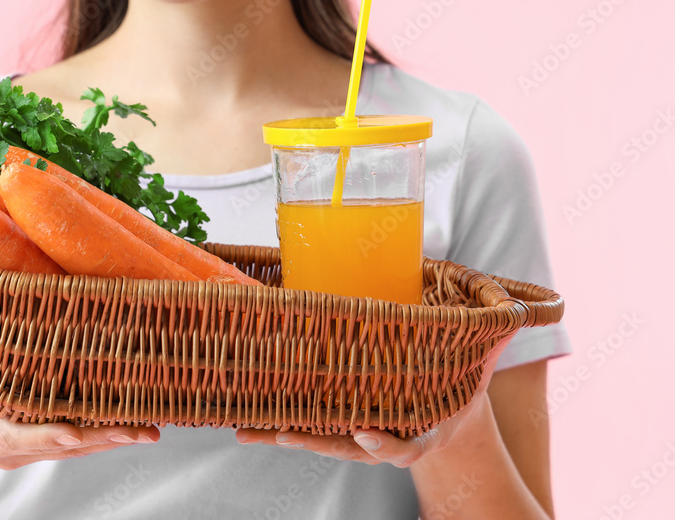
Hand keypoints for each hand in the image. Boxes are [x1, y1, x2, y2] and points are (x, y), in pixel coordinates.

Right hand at [0, 287, 160, 469]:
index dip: (40, 434)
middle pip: (49, 446)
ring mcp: (16, 451)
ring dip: (108, 440)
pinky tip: (138, 428)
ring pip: (67, 450)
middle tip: (136, 429)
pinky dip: (103, 438)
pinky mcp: (33, 450)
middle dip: (94, 439)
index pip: (4, 432)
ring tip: (148, 429)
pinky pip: (71, 447)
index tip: (72, 431)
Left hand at [235, 335, 512, 466]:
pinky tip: (250, 418)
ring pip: (318, 438)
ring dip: (282, 433)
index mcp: (420, 432)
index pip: (404, 446)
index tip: (368, 434)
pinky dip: (279, 422)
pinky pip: (307, 424)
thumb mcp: (476, 370)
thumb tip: (511, 316)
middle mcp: (384, 436)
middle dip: (314, 441)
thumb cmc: (456, 387)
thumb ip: (488, 345)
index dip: (386, 444)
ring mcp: (358, 432)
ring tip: (250, 430)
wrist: (446, 410)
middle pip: (346, 447)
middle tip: (284, 435)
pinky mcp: (338, 420)